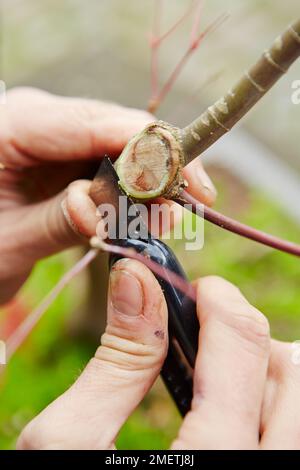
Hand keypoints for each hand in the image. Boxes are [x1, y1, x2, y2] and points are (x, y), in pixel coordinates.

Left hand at [0, 87, 215, 302]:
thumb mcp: (10, 240)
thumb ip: (59, 220)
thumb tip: (108, 210)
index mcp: (15, 124)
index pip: (95, 123)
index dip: (150, 151)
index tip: (188, 184)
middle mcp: (42, 120)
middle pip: (118, 129)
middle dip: (158, 169)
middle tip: (185, 209)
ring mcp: (59, 138)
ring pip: (124, 149)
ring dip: (151, 186)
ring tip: (165, 222)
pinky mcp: (71, 158)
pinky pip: (115, 167)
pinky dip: (135, 193)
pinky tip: (148, 216)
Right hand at [17, 261, 298, 449]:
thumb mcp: (70, 446)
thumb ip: (116, 361)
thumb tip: (137, 282)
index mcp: (211, 464)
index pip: (244, 341)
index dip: (218, 298)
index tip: (198, 289)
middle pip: (295, 371)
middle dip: (252, 336)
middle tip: (208, 336)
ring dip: (271, 373)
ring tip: (222, 380)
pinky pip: (293, 436)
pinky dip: (274, 410)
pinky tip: (233, 417)